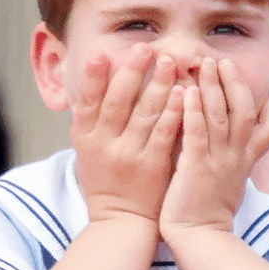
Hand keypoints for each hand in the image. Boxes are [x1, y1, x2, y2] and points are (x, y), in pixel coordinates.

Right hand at [71, 42, 183, 223]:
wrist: (121, 221)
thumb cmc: (105, 181)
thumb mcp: (88, 150)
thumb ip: (91, 120)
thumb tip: (95, 80)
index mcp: (85, 138)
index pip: (86, 102)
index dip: (93, 78)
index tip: (101, 53)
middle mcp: (104, 145)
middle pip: (117, 102)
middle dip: (131, 73)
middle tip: (144, 48)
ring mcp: (129, 156)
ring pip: (143, 115)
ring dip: (157, 86)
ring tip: (169, 62)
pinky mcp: (152, 166)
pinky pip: (163, 134)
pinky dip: (173, 112)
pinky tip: (183, 93)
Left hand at [160, 57, 268, 241]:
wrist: (199, 241)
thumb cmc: (209, 211)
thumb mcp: (231, 180)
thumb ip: (234, 156)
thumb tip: (235, 137)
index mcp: (246, 160)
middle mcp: (236, 158)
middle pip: (245, 112)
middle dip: (236, 83)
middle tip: (224, 60)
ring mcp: (217, 162)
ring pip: (222, 117)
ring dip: (214, 88)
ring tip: (206, 64)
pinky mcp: (195, 169)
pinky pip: (197, 135)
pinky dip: (192, 112)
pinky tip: (185, 92)